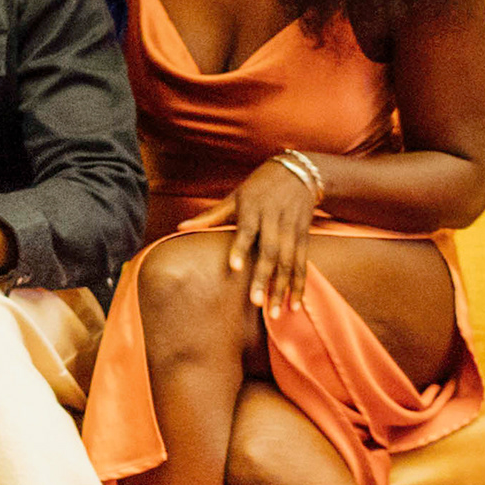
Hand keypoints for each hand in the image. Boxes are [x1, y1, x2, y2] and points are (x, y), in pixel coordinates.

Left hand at [227, 155, 322, 315]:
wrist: (299, 173)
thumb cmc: (258, 187)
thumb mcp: (235, 196)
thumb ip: (211, 215)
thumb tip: (180, 226)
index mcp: (254, 209)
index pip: (247, 230)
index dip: (240, 249)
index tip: (233, 268)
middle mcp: (275, 220)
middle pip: (271, 252)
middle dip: (264, 278)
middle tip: (256, 303)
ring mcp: (292, 229)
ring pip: (290, 262)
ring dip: (283, 288)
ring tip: (275, 312)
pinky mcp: (305, 237)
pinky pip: (303, 263)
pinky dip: (300, 284)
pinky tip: (295, 303)